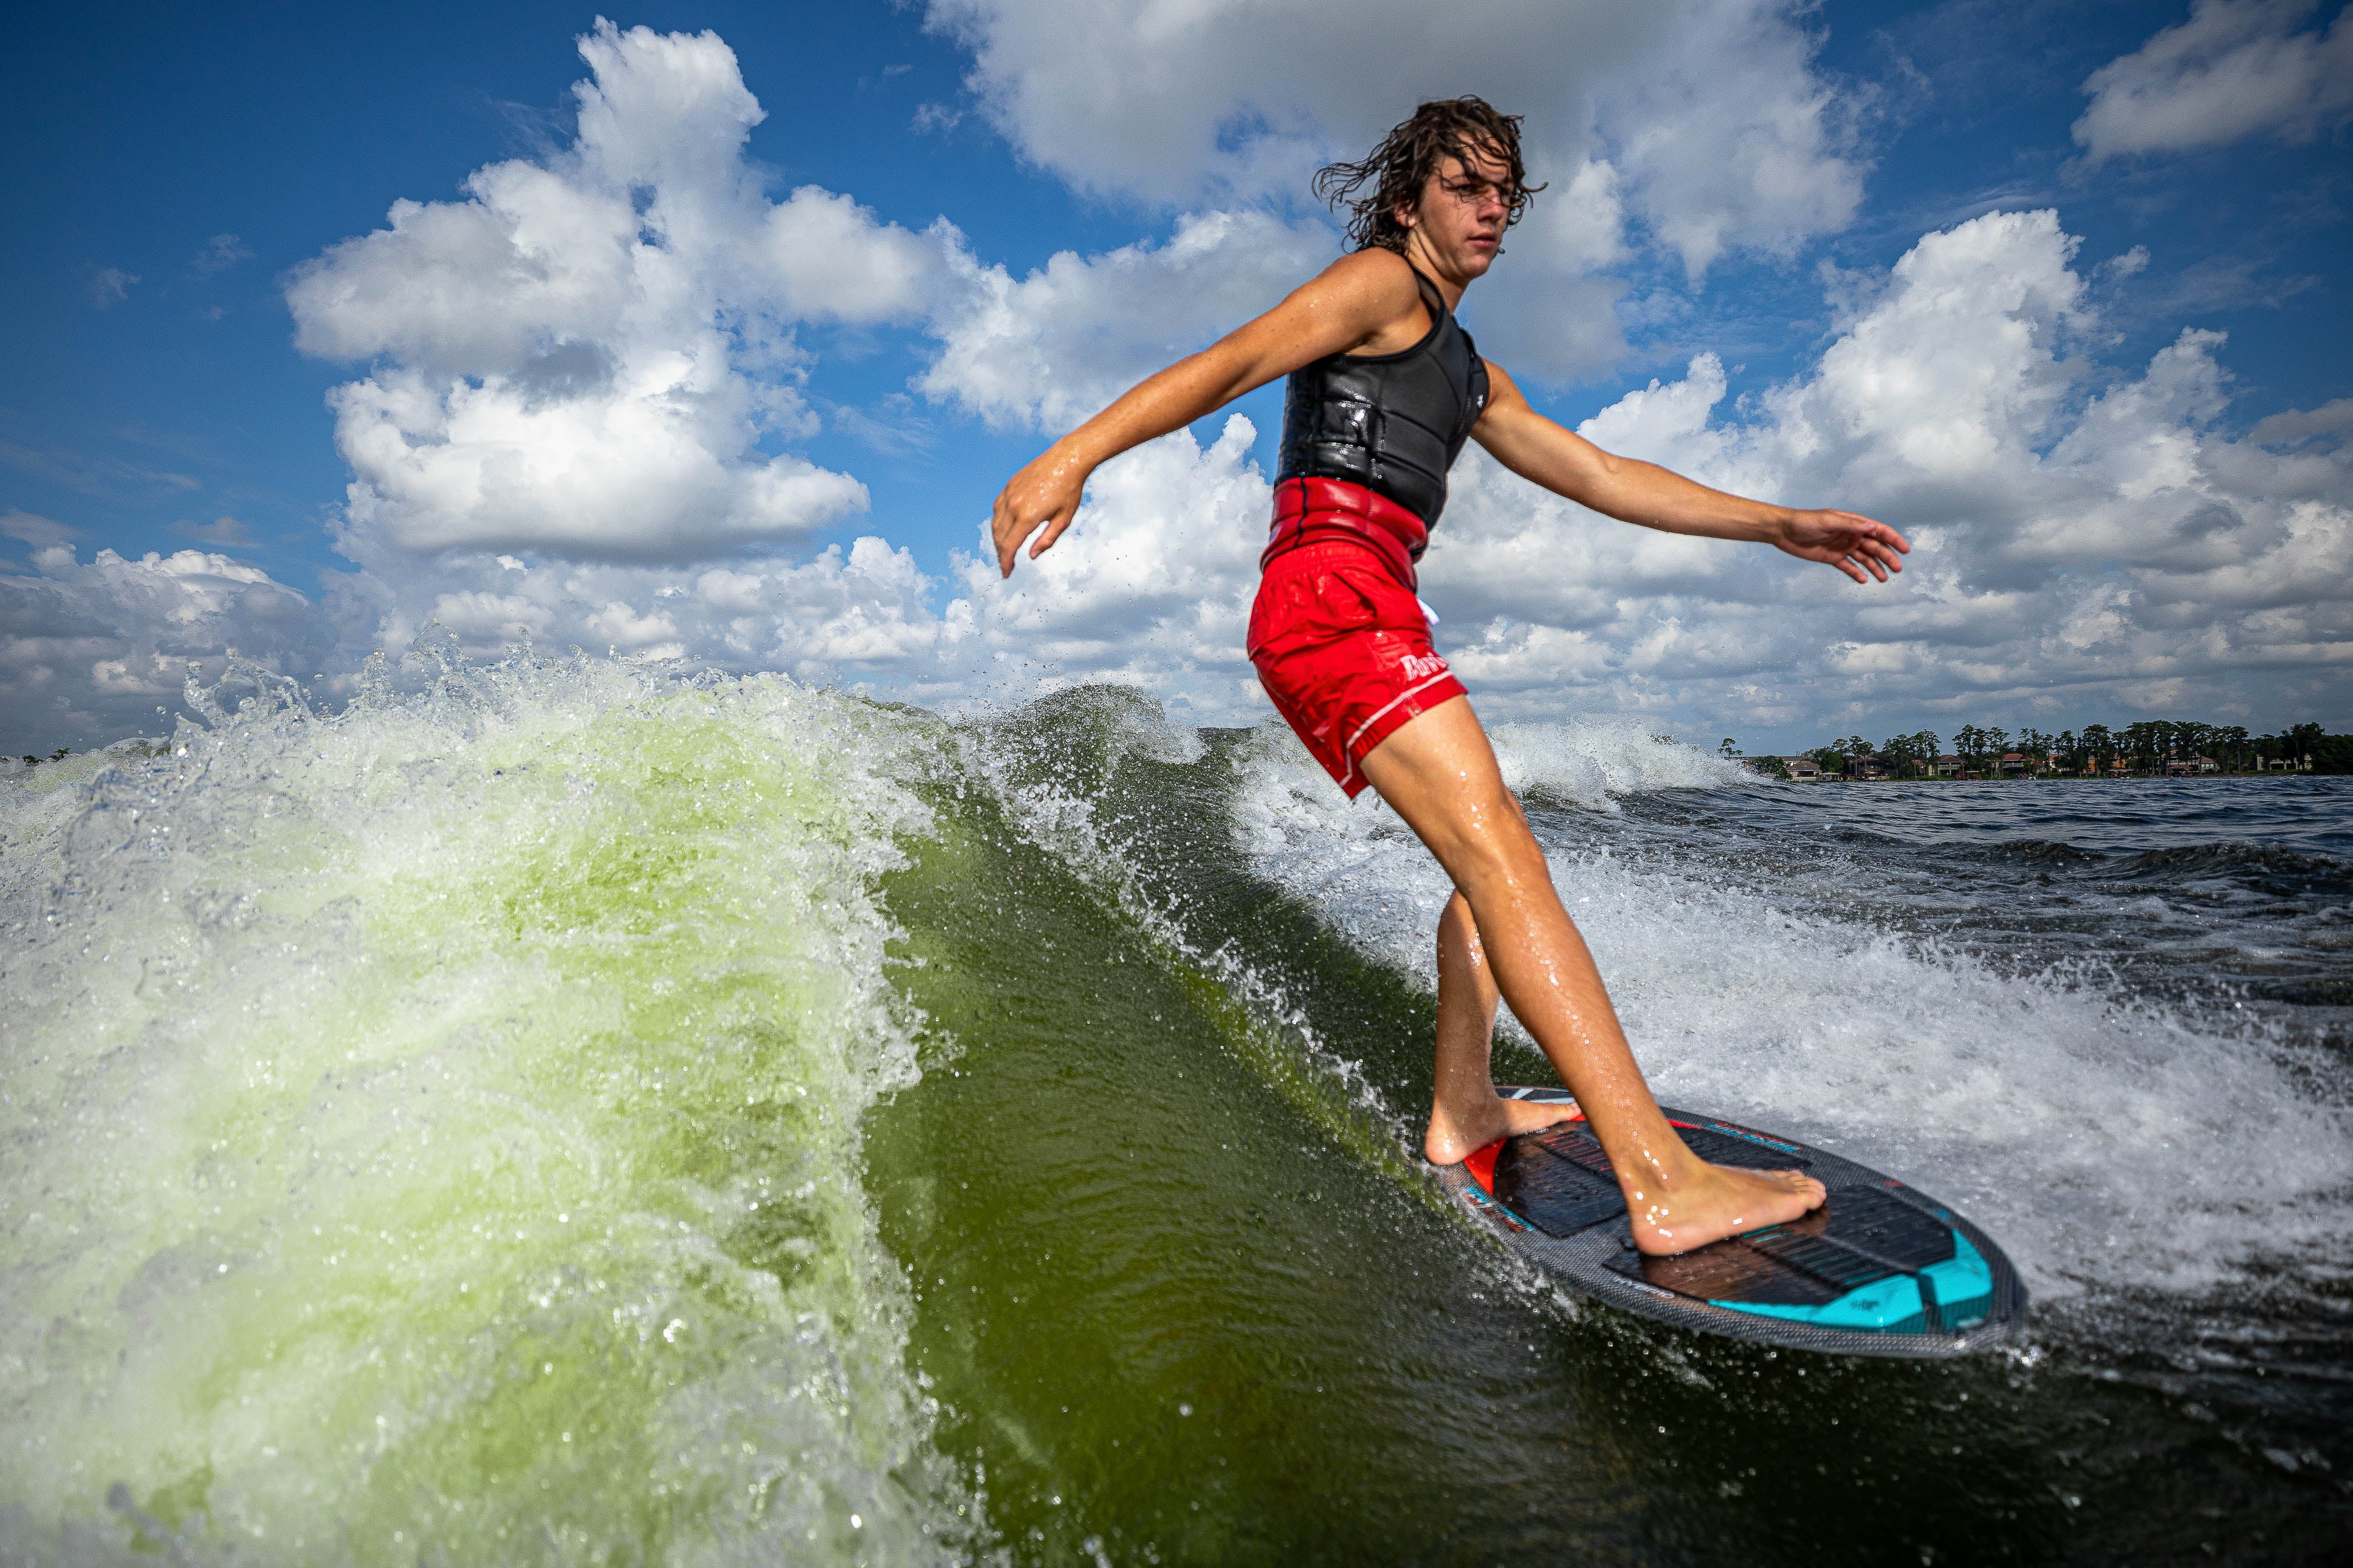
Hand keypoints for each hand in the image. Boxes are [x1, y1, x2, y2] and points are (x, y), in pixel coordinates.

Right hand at [990, 441, 1092, 577]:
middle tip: (1006, 565)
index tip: (1006, 574)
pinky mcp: (1009, 485)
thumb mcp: (1064, 519)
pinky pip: (997, 508)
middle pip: (999, 537)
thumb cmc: (1070, 490)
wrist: (1067, 459)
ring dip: (997, 539)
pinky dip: (997, 522)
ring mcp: (1009, 494)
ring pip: (995, 523)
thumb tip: (1031, 556)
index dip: (1005, 563)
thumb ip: (1047, 540)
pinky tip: (1004, 528)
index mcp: (1028, 516)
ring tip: (1005, 549)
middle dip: (1001, 554)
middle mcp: (1014, 505)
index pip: (1009, 546)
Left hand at [1773, 509, 1909, 583]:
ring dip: (1875, 568)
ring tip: (1884, 579)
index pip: (1878, 531)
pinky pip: (1848, 567)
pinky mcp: (1832, 557)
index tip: (1905, 550)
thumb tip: (1873, 527)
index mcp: (1853, 523)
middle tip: (1897, 569)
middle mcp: (1850, 535)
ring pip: (1864, 559)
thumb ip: (1850, 525)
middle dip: (1887, 557)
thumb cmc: (1804, 521)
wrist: (1783, 531)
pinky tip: (1864, 580)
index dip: (1893, 539)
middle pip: (1875, 547)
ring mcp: (1842, 547)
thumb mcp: (1828, 521)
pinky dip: (1856, 573)